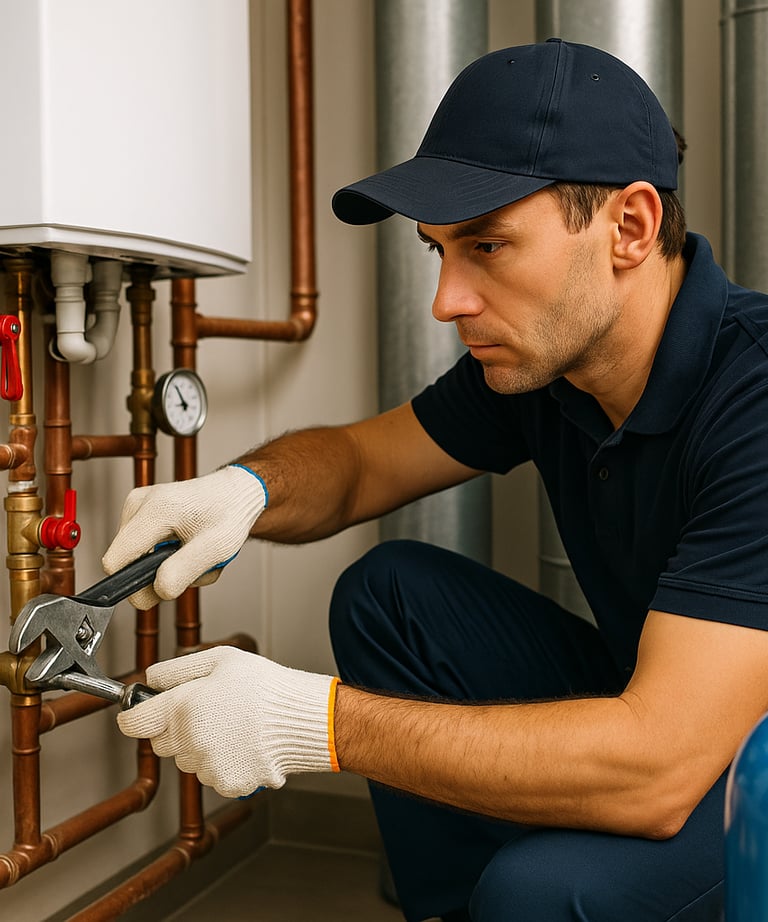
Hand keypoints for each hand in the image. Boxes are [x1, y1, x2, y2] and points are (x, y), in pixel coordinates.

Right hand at [102, 465, 266, 608]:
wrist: (236, 494)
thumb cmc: (229, 514)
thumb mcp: (215, 549)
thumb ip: (182, 572)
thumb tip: (155, 589)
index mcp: (153, 510)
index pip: (114, 563)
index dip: (135, 584)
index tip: (165, 583)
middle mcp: (137, 504)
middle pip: (126, 564)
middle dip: (160, 574)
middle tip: (193, 562)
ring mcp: (136, 506)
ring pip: (136, 559)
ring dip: (167, 566)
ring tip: (194, 552)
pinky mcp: (140, 513)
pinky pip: (143, 549)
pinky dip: (167, 556)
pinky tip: (187, 546)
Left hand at [117, 646, 339, 796]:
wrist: (302, 718)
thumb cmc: (264, 685)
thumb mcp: (220, 659)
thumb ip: (176, 669)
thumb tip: (149, 680)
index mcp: (183, 708)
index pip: (134, 723)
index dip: (134, 715)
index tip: (138, 712)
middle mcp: (190, 741)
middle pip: (160, 743)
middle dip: (174, 728)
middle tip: (205, 711)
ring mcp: (208, 767)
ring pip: (187, 760)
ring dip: (199, 746)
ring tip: (232, 725)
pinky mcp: (226, 784)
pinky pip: (211, 775)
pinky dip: (222, 762)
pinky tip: (243, 744)